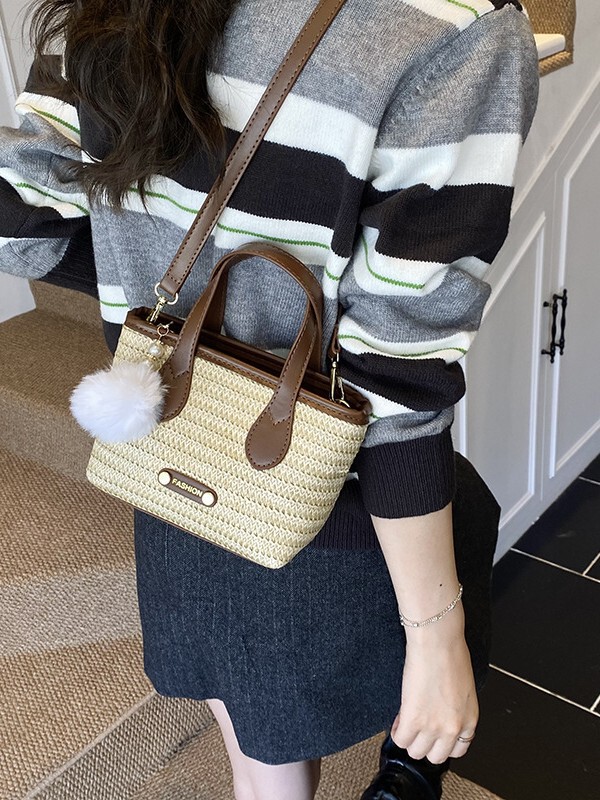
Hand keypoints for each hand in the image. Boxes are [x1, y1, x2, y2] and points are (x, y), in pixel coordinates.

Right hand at [391, 611, 478, 763]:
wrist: (437, 640)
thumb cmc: (451, 653)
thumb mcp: (464, 689)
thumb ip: (457, 709)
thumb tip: (443, 714)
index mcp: (470, 720)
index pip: (457, 751)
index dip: (441, 742)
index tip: (433, 734)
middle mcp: (454, 728)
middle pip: (435, 757)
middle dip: (424, 744)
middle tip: (418, 729)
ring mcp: (434, 726)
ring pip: (416, 752)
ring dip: (410, 738)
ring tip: (407, 721)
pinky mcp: (413, 719)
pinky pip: (400, 739)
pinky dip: (397, 731)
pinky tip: (399, 717)